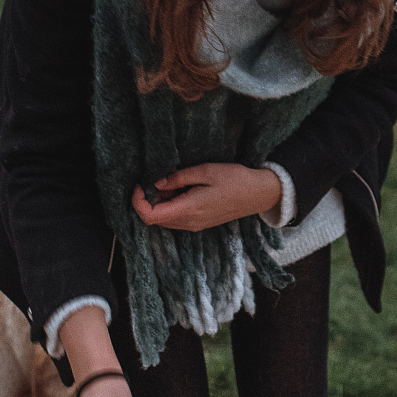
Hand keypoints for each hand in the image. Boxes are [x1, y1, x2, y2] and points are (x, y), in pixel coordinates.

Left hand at [131, 163, 282, 233]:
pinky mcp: (200, 223)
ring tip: (175, 182)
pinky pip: (177, 218)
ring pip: (165, 219)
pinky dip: (172, 205)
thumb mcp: (204, 171)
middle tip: (160, 178)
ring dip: (162, 202)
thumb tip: (157, 183)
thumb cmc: (235, 180)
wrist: (259, 194)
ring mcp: (195, 226)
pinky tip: (184, 189)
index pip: (150, 216)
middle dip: (150, 199)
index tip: (138, 185)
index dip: (137, 202)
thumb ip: (178, 178)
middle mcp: (189, 223)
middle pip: (155, 219)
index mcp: (188, 210)